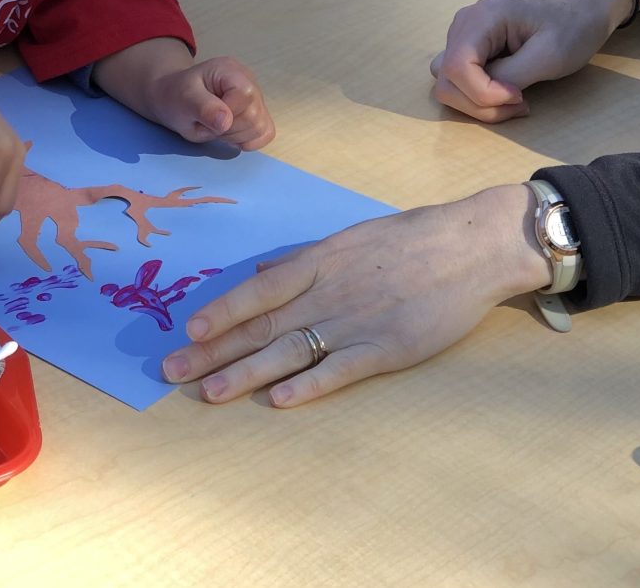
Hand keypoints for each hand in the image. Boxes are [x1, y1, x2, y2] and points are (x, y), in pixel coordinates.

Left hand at [143, 55, 276, 149]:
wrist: (175, 97)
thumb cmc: (177, 96)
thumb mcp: (183, 99)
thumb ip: (204, 108)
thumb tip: (225, 122)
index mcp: (230, 70)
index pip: (244, 96)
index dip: (227, 116)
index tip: (205, 118)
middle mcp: (249, 80)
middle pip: (254, 116)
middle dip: (228, 130)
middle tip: (207, 124)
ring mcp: (256, 97)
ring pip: (262, 128)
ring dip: (235, 136)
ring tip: (217, 127)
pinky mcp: (259, 113)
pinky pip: (266, 133)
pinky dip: (248, 140)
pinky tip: (230, 134)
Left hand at [162, 185, 548, 406]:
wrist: (467, 246)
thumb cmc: (409, 238)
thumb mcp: (348, 239)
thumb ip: (304, 260)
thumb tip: (260, 274)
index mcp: (319, 261)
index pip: (257, 291)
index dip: (220, 311)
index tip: (186, 329)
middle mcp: (328, 292)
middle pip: (261, 326)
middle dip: (213, 350)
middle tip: (172, 371)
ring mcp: (355, 321)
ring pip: (288, 351)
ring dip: (245, 374)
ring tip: (209, 393)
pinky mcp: (385, 348)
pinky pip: (338, 370)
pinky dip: (307, 385)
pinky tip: (277, 400)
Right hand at [431, 0, 627, 123]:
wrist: (582, 11)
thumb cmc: (572, 27)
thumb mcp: (548, 55)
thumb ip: (510, 75)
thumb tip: (483, 94)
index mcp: (482, 17)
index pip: (457, 66)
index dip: (482, 93)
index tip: (519, 97)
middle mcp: (464, 24)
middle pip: (447, 79)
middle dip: (480, 102)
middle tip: (519, 104)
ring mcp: (464, 35)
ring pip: (448, 83)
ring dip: (477, 102)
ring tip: (514, 100)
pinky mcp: (471, 48)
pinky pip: (459, 80)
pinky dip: (478, 96)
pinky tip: (506, 92)